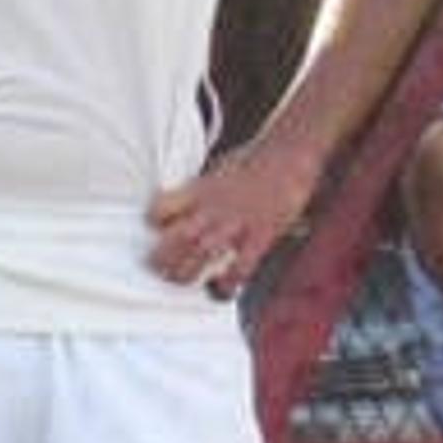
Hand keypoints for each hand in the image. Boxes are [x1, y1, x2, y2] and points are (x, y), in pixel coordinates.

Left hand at [146, 149, 313, 297]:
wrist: (289, 153)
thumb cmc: (255, 160)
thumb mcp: (219, 169)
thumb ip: (203, 189)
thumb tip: (188, 201)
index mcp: (201, 189)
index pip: (164, 206)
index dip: (155, 219)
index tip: (154, 230)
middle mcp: (214, 206)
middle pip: (178, 236)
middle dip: (163, 256)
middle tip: (157, 269)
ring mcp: (237, 221)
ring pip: (202, 252)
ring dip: (187, 271)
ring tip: (181, 281)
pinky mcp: (261, 233)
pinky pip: (241, 264)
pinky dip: (230, 280)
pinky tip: (224, 289)